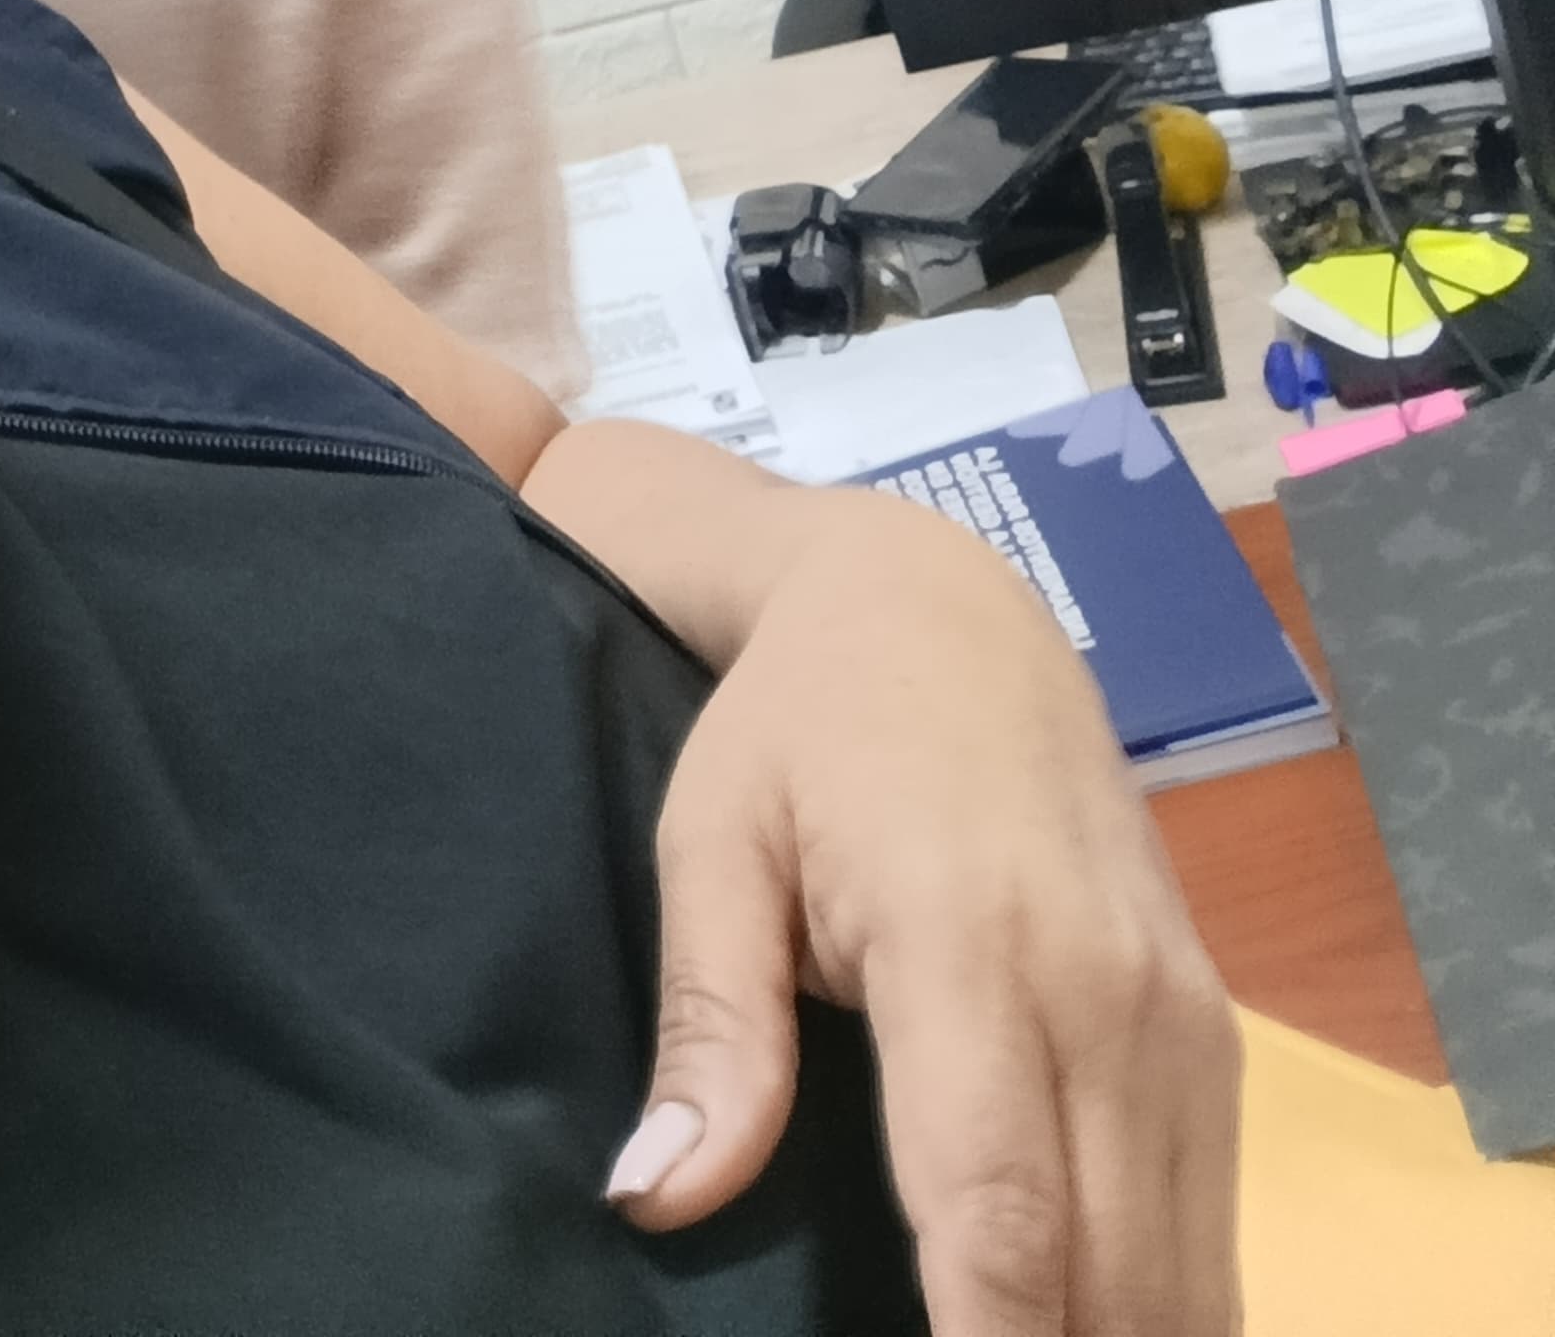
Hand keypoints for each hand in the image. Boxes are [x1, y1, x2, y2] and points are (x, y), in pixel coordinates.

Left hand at [607, 485, 1238, 1336]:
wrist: (945, 605)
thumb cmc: (797, 725)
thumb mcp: (712, 843)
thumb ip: (710, 1029)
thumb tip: (655, 1199)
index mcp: (968, 945)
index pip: (996, 1207)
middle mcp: (1106, 994)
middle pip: (1108, 1274)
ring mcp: (1180, 1017)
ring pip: (1183, 1270)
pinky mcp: (1214, 1031)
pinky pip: (1212, 1219)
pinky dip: (1165, 1310)